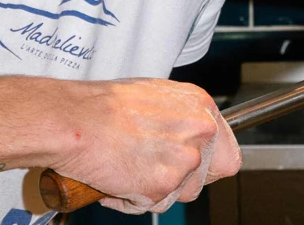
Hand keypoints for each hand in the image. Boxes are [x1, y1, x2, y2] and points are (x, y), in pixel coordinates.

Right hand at [49, 78, 240, 213]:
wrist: (75, 120)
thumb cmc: (105, 105)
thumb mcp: (158, 96)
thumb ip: (182, 118)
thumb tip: (188, 133)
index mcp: (203, 108)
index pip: (228, 154)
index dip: (209, 166)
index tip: (195, 170)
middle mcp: (201, 133)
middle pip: (205, 178)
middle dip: (179, 180)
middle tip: (149, 168)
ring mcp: (183, 161)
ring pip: (179, 195)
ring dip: (154, 191)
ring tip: (128, 167)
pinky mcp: (162, 185)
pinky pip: (151, 206)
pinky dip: (130, 200)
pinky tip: (116, 178)